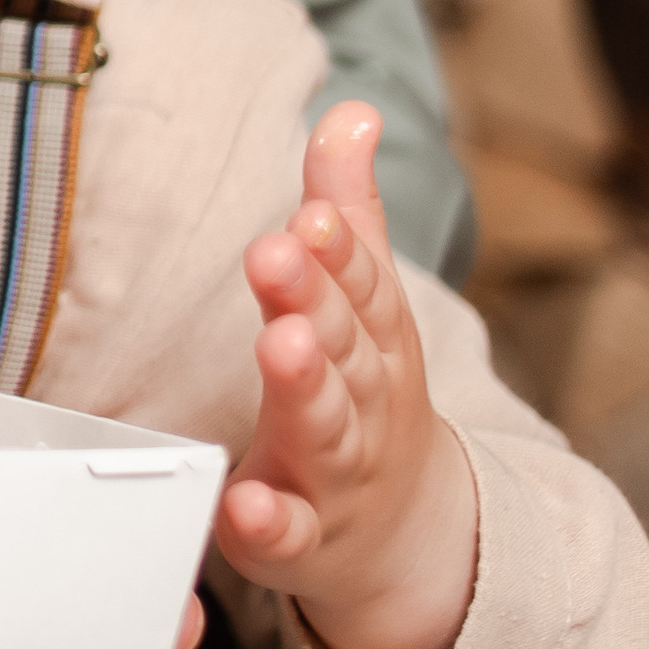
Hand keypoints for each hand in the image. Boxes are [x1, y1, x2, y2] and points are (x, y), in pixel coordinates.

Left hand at [214, 102, 478, 648]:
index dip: (339, 248)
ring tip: (276, 346)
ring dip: (301, 387)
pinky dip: (266, 519)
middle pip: (341, 345)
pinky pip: (284, 532)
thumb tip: (351, 110)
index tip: (311, 212)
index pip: (362, 284)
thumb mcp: (365, 304)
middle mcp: (363, 400)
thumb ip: (347, 211)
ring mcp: (335, 472)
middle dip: (312, 299)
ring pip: (323, 428)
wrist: (408, 533)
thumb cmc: (367, 392)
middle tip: (277, 255)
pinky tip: (241, 501)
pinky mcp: (300, 537)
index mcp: (374, 337)